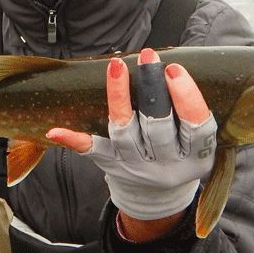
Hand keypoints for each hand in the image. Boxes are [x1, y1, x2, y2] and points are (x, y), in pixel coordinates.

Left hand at [47, 48, 216, 235]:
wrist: (156, 196)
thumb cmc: (180, 152)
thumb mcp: (197, 141)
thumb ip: (191, 110)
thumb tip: (170, 64)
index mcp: (196, 158)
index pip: (196, 128)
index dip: (187, 98)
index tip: (174, 69)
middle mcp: (166, 165)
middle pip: (157, 127)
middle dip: (152, 88)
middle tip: (147, 56)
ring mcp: (135, 167)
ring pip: (123, 131)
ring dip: (118, 97)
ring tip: (116, 67)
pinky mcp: (111, 165)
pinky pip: (92, 150)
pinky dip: (74, 140)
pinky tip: (56, 130)